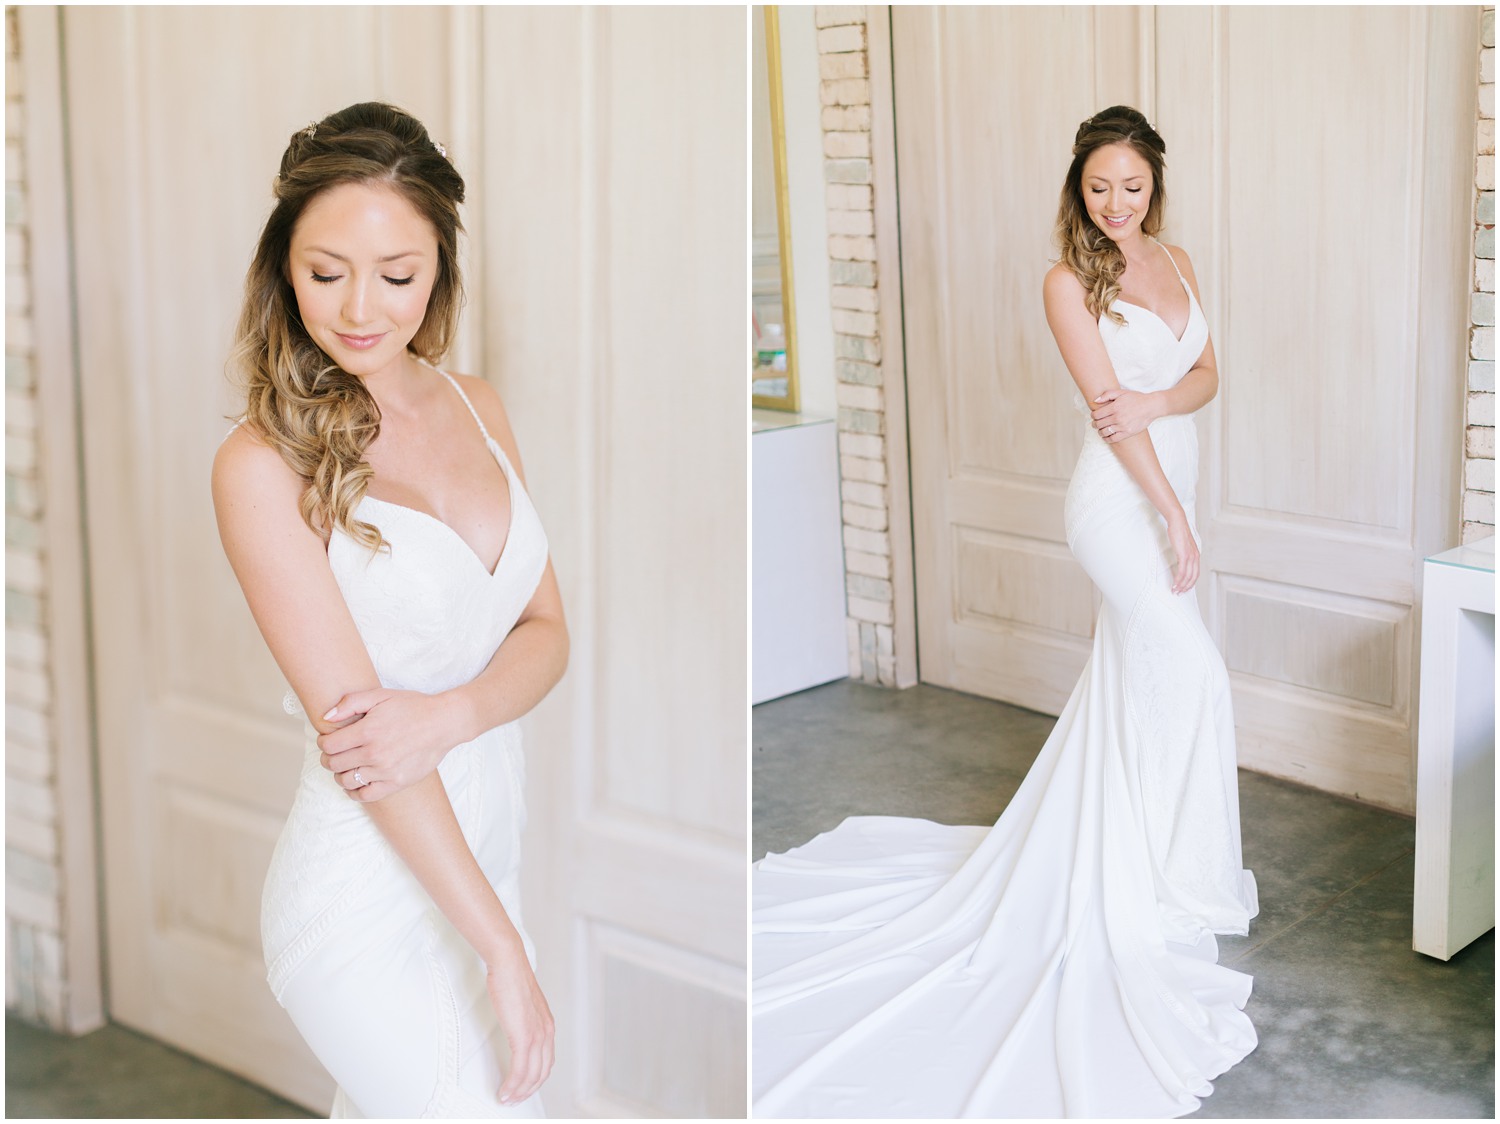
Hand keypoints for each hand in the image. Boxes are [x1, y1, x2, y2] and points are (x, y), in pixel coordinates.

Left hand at [316, 688, 468, 801]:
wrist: (444, 723)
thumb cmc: (413, 707)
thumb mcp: (381, 695)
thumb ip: (351, 703)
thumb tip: (326, 717)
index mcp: (368, 731)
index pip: (329, 745)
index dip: (323, 742)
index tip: (328, 740)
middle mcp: (375, 753)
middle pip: (334, 764)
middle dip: (328, 758)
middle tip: (334, 753)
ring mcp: (385, 771)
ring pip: (346, 780)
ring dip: (340, 774)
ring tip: (346, 766)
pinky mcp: (396, 783)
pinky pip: (365, 796)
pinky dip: (353, 792)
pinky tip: (355, 783)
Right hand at [486, 947, 555, 1105]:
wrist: (508, 963)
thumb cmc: (511, 979)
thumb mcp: (522, 1005)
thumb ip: (523, 1020)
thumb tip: (515, 1029)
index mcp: (547, 1025)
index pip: (547, 1061)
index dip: (536, 1078)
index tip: (525, 1088)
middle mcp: (546, 1032)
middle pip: (541, 1072)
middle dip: (528, 1090)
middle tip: (515, 1100)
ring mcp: (537, 1034)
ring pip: (531, 1075)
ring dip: (519, 1092)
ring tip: (507, 1099)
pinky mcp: (523, 1035)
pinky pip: (519, 1069)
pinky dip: (512, 1085)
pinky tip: (504, 1091)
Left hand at [1092, 389, 1159, 441]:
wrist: (1151, 406)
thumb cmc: (1136, 398)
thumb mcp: (1121, 392)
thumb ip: (1107, 395)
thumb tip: (1095, 401)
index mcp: (1114, 407)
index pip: (1096, 415)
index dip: (1093, 416)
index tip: (1094, 416)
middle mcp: (1117, 417)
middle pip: (1098, 424)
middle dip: (1095, 424)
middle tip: (1096, 423)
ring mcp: (1122, 426)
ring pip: (1104, 432)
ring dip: (1100, 431)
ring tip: (1101, 430)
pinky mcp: (1127, 433)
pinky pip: (1112, 439)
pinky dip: (1106, 439)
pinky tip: (1106, 436)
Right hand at [1166, 515, 1199, 594]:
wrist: (1178, 522)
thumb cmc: (1178, 531)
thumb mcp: (1183, 544)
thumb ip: (1183, 553)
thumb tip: (1179, 559)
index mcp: (1196, 555)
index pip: (1196, 573)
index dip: (1190, 583)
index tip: (1184, 588)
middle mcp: (1195, 557)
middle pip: (1193, 577)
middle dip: (1186, 587)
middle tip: (1179, 593)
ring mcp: (1191, 556)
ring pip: (1188, 576)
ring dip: (1181, 585)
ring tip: (1175, 590)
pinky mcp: (1184, 555)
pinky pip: (1182, 571)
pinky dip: (1178, 579)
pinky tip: (1174, 583)